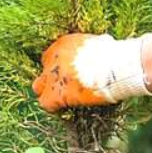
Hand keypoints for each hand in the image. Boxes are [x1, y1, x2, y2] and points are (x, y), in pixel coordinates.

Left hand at [32, 33, 151, 112]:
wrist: (113, 67)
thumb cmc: (114, 55)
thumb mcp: (100, 43)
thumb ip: (93, 47)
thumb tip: (103, 45)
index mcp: (64, 45)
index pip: (51, 57)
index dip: (59, 67)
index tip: (69, 74)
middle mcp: (53, 59)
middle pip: (43, 71)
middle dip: (50, 79)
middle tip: (64, 87)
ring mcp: (52, 77)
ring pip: (38, 87)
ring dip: (48, 93)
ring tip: (62, 100)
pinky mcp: (55, 94)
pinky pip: (46, 103)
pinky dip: (53, 107)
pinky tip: (63, 109)